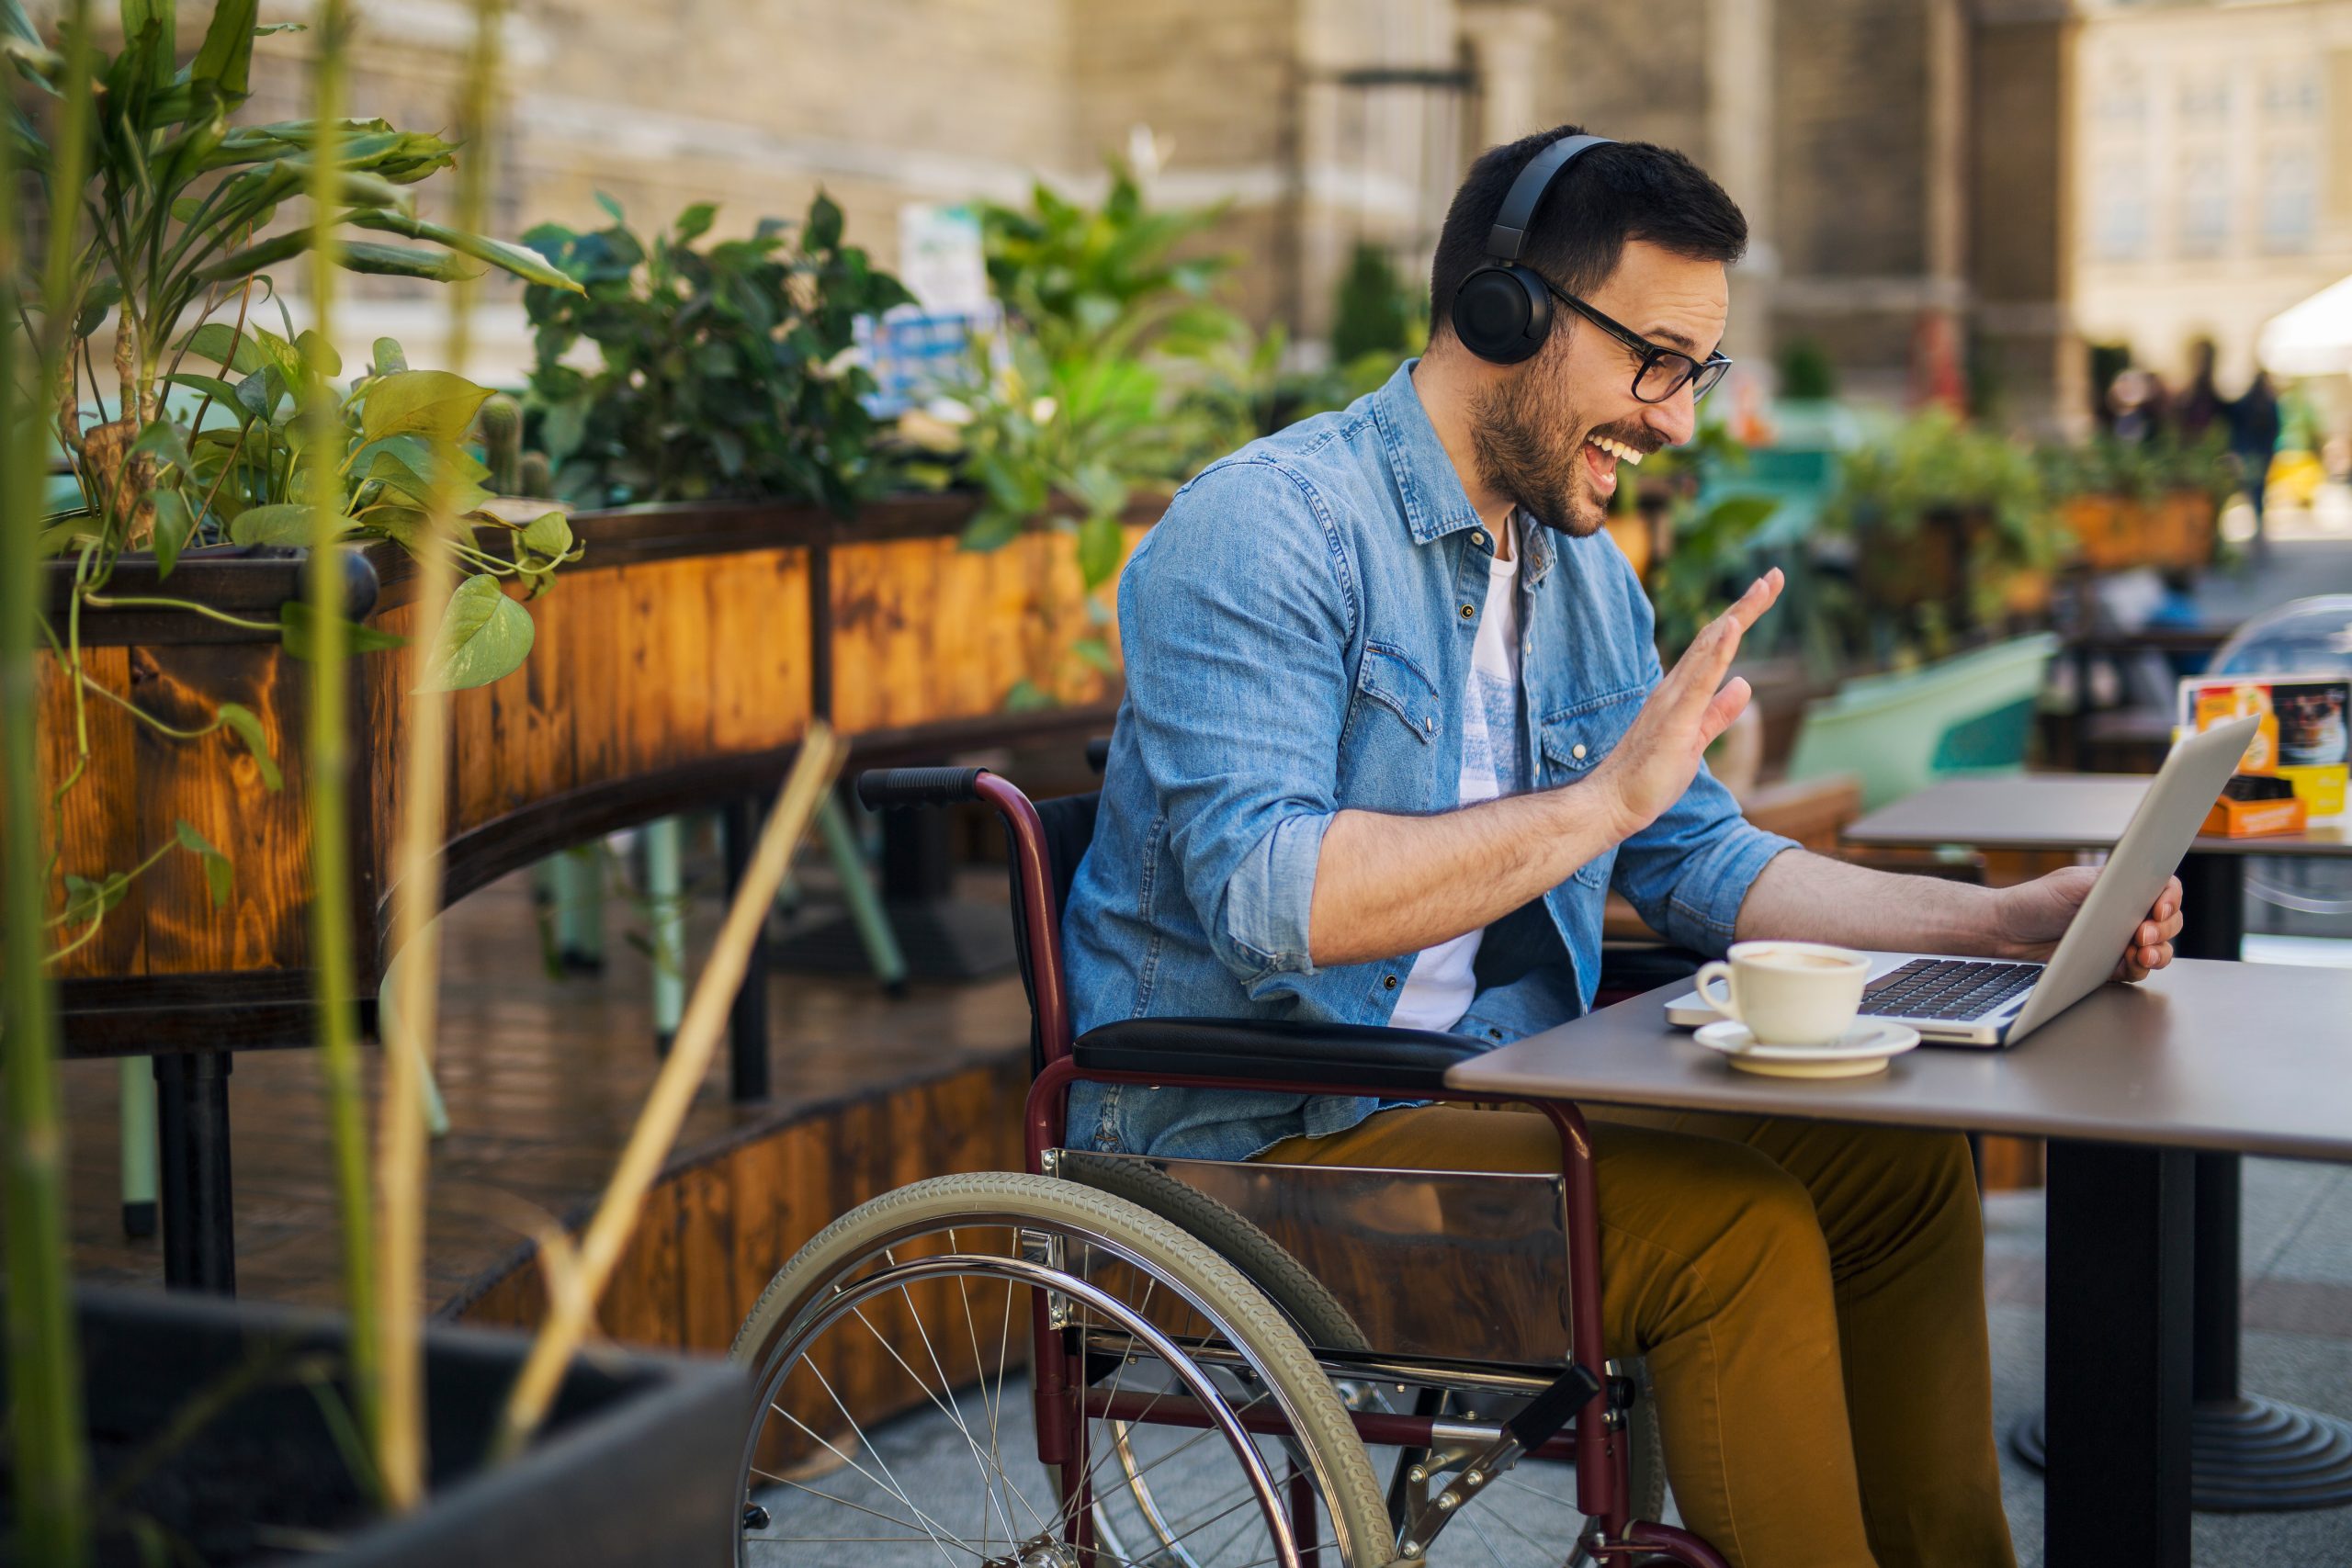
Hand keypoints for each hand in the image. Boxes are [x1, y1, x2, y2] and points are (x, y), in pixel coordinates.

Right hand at [1592, 570, 1783, 836]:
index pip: (1715, 647)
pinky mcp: (1675, 719)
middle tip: (1775, 576)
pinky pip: (1699, 679)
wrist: (1613, 802)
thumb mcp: (1697, 739)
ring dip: (1738, 615)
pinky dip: (1717, 650)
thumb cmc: (1649, 776)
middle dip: (1747, 605)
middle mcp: (1674, 687)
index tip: (1765, 592)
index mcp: (1680, 692)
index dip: (1741, 618)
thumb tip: (1744, 683)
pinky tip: (1732, 626)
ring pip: (1709, 648)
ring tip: (1764, 588)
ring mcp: (1672, 700)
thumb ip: (1720, 712)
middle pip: (1715, 636)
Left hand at [1994, 867, 2183, 981]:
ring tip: (2141, 952)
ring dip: (2159, 952)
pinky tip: (2130, 963)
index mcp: (2122, 888)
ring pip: (2159, 949)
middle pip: (2169, 921)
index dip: (2170, 898)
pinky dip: (2140, 969)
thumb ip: (2108, 883)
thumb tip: (2140, 884)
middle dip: (2165, 929)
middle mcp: (2126, 914)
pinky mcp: (2110, 966)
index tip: (2159, 908)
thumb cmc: (2035, 901)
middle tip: (2143, 933)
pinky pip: (2137, 971)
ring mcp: (2120, 941)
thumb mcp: (2072, 883)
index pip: (2163, 889)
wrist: (2005, 932)